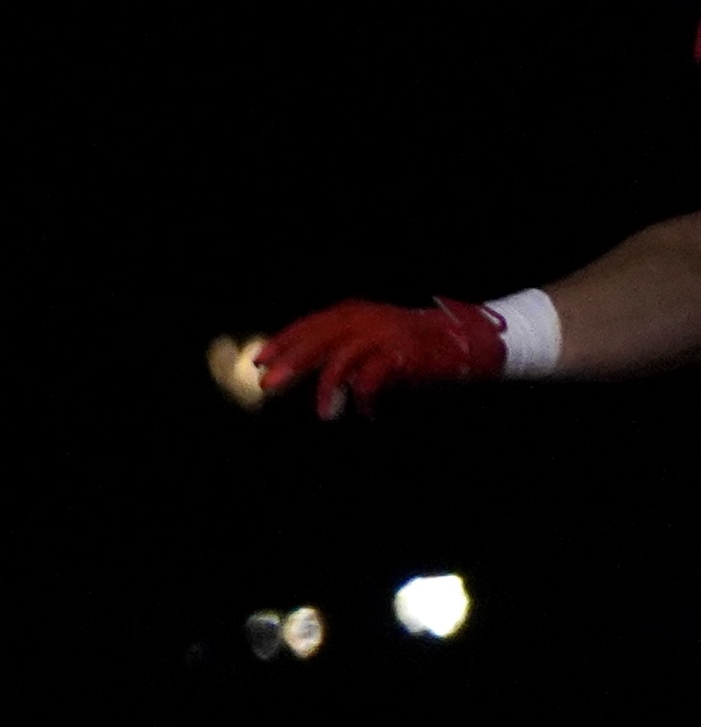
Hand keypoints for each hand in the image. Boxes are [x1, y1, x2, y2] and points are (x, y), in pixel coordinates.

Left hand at [250, 297, 506, 417]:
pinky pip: (372, 377)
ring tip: (323, 414)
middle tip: (268, 385)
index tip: (258, 360)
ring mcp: (385, 333)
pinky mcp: (404, 352)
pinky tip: (366, 413)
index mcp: (354, 312)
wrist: (468, 339)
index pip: (309, 325)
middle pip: (317, 339)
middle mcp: (367, 318)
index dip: (283, 342)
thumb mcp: (371, 343)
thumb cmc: (414, 345)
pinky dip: (364, 398)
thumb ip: (339, 353)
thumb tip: (299, 373)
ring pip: (341, 358)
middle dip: (291, 362)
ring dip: (326, 389)